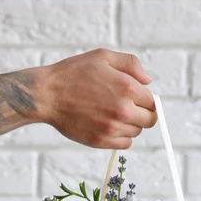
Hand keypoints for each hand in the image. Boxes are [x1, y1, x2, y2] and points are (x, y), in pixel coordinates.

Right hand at [37, 49, 156, 148]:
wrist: (47, 95)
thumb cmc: (73, 73)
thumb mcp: (103, 57)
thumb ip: (130, 65)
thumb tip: (148, 81)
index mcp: (127, 88)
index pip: (153, 102)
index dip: (145, 99)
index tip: (135, 98)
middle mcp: (123, 110)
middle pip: (150, 120)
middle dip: (142, 113)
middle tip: (127, 107)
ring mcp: (112, 128)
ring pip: (136, 132)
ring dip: (130, 125)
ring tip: (112, 114)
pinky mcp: (101, 141)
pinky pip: (125, 144)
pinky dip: (121, 137)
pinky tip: (109, 126)